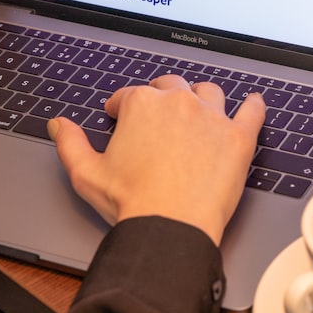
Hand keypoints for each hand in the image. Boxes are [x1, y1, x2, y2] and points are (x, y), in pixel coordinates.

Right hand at [48, 75, 265, 244]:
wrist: (169, 226)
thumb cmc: (131, 202)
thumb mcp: (86, 173)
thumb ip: (70, 143)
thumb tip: (59, 124)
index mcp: (142, 104)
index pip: (130, 95)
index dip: (121, 107)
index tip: (120, 116)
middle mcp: (179, 102)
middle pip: (171, 86)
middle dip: (162, 95)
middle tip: (159, 113)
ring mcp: (212, 117)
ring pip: (210, 92)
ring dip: (202, 97)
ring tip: (200, 108)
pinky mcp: (238, 137)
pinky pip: (252, 111)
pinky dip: (254, 105)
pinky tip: (254, 103)